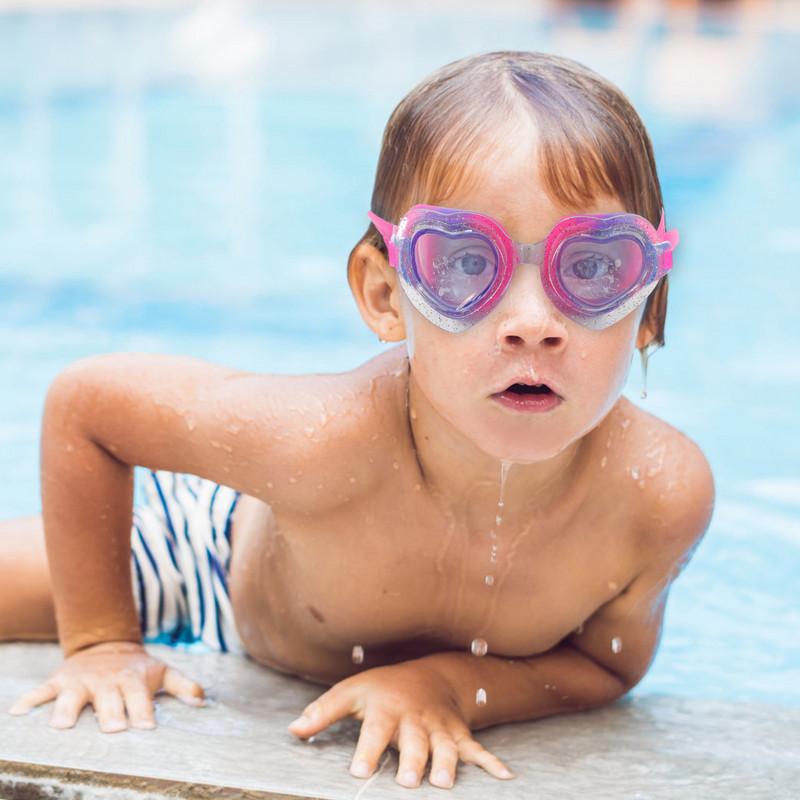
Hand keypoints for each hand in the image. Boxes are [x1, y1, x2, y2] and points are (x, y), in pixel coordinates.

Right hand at [7, 641, 203, 731]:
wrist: (107, 644)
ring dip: (67, 710)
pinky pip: (41, 690)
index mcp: (132, 681)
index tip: (146, 727)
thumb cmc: (138, 669)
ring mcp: (81, 682)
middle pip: (108, 701)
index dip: (143, 713)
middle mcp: (107, 682)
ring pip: (72, 697)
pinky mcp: (60, 681)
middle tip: (111, 729)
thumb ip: (184, 686)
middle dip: (109, 714)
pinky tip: (18, 712)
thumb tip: (202, 701)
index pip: (140, 699)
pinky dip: (30, 700)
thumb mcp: (163, 672)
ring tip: (61, 726)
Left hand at [288, 660, 512, 788]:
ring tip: (444, 784)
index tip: (357, 770)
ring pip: (445, 746)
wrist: (428, 675)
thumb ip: (322, 712)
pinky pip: (475, 748)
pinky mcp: (457, 733)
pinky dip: (490, 762)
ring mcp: (439, 727)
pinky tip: (505, 776)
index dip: (366, 750)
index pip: (374, 730)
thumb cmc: (382, 688)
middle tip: (409, 780)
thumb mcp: (350, 692)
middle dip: (413, 759)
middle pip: (414, 741)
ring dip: (446, 763)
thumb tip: (292, 730)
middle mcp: (414, 718)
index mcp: (385, 708)